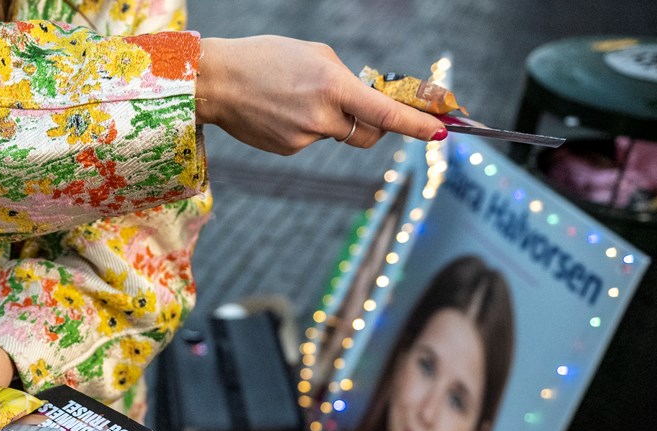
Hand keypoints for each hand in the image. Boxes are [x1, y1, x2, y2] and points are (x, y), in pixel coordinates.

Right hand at [195, 36, 446, 154]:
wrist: (216, 82)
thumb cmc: (264, 58)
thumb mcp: (313, 54)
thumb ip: (343, 77)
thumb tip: (363, 100)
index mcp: (332, 86)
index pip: (385, 112)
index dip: (416, 125)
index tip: (440, 132)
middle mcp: (321, 117)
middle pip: (368, 134)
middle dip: (374, 126)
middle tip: (362, 108)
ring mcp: (303, 138)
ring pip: (335, 134)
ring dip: (327, 119)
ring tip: (293, 97)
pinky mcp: (287, 149)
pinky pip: (309, 140)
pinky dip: (301, 126)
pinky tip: (278, 110)